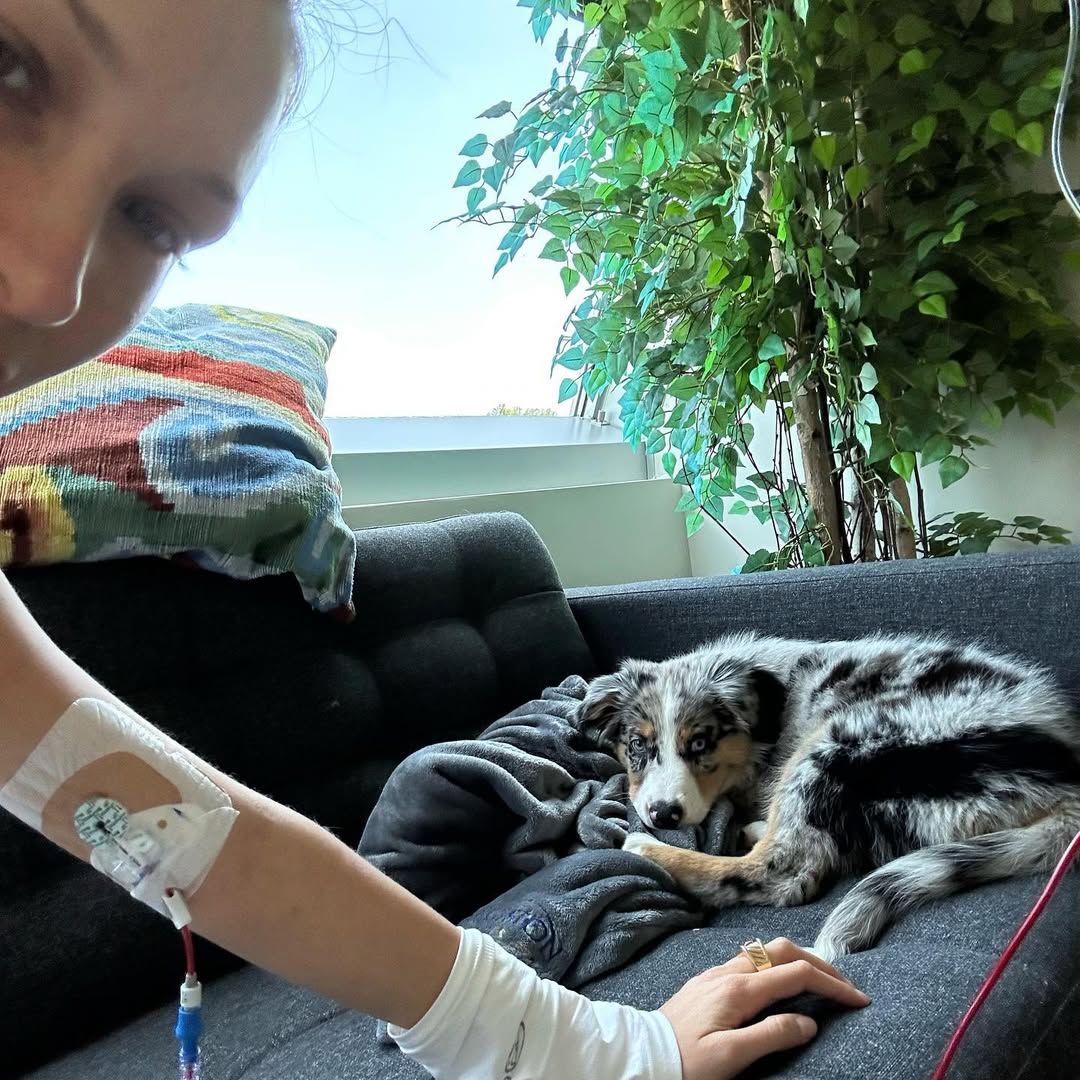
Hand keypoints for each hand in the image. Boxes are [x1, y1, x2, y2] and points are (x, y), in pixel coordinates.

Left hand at [659, 937, 870, 1079]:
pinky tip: (781, 983)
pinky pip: (751, 960)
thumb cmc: (686, 1062)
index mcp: (739, 989)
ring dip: (798, 960)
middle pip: (784, 951)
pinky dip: (777, 965)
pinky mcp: (709, 980)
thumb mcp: (730, 1057)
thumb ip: (771, 1035)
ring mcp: (717, 972)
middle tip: (845, 985)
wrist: (643, 1052)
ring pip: (766, 951)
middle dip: (819, 963)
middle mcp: (729, 971)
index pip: (796, 974)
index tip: (858, 999)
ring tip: (820, 982)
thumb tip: (809, 1022)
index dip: (832, 984)